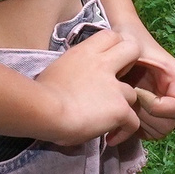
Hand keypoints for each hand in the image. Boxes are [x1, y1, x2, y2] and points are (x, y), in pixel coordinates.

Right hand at [32, 28, 144, 147]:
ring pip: (133, 94)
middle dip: (131, 63)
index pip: (111, 35)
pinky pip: (132, 122)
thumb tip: (73, 83)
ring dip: (123, 106)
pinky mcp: (120, 109)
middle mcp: (104, 64)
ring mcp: (115, 87)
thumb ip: (73, 71)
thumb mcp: (57, 71)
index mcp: (85, 53)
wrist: (45, 110)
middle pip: (133, 48)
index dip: (114, 47)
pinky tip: (111, 138)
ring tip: (110, 119)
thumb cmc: (41, 93)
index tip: (107, 62)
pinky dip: (124, 132)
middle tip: (118, 81)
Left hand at [113, 33, 174, 141]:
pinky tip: (119, 116)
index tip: (138, 95)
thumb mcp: (132, 45)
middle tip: (127, 101)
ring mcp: (162, 105)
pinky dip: (132, 129)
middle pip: (169, 124)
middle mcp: (173, 94)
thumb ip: (134, 60)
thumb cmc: (128, 38)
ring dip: (138, 124)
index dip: (158, 107)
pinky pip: (147, 132)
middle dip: (146, 117)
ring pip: (158, 131)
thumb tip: (134, 91)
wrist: (119, 39)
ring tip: (121, 107)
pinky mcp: (149, 113)